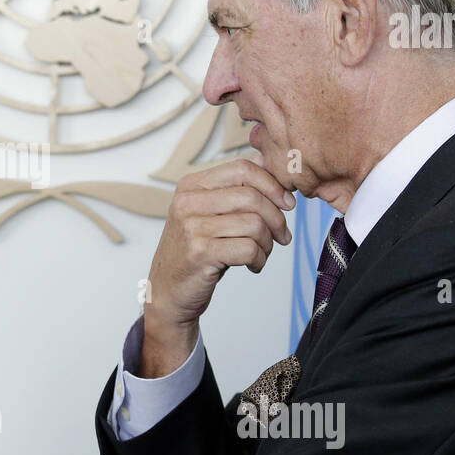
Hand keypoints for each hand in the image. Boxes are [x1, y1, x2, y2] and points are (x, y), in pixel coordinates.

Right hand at [140, 158, 294, 378]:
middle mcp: (188, 202)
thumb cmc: (195, 251)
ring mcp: (192, 228)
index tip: (286, 204)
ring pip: (254, 224)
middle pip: (252, 196)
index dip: (272, 185)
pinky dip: (260, 259)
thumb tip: (268, 162)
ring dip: (268, 243)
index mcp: (191, 185)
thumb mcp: (210, 214)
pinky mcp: (200, 253)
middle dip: (277, 218)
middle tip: (282, 236)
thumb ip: (234, 190)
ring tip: (262, 253)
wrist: (167, 291)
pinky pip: (249, 249)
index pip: (242, 168)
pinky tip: (253, 265)